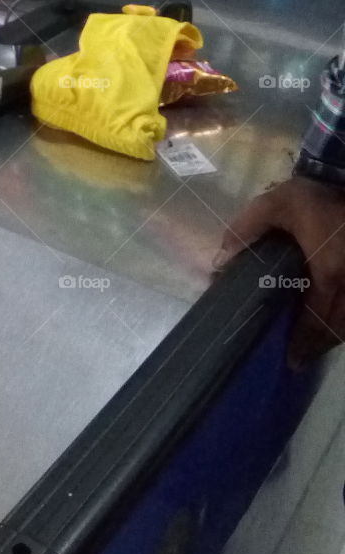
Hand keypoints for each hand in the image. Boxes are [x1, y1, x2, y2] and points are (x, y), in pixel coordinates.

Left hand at [217, 177, 344, 366]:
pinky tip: (331, 320)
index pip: (318, 317)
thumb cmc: (312, 195)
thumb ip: (245, 230)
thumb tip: (220, 260)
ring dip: (335, 334)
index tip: (292, 358)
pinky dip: (344, 319)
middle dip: (320, 345)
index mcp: (330, 270)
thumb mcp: (274, 205)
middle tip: (300, 358)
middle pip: (340, 326)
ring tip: (314, 345)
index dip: (305, 340)